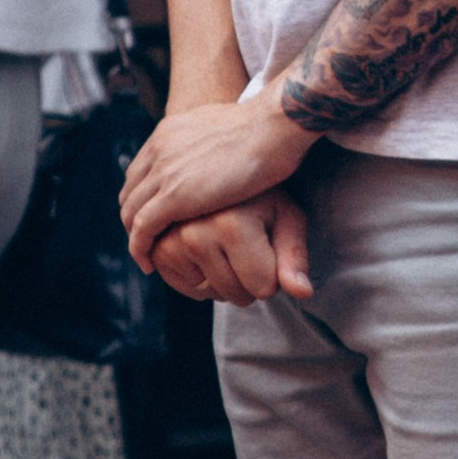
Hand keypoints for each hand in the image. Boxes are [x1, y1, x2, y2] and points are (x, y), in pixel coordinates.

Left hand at [119, 92, 308, 261]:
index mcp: (169, 132)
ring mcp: (164, 173)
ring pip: (130, 213)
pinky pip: (142, 230)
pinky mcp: (174, 197)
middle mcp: (159, 150)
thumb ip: (212, 141)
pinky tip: (150, 264)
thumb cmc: (268, 127)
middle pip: (130, 192)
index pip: (140, 171)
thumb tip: (223, 150)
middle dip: (134, 218)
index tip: (155, 216)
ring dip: (136, 237)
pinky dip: (140, 249)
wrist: (273, 125)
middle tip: (150, 241)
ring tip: (148, 256)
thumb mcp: (226, 127)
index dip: (143, 197)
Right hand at [145, 193, 312, 308]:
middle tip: (250, 246)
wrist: (223, 163)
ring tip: (226, 244)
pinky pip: (185, 287)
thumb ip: (295, 257)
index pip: (263, 288)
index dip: (274, 275)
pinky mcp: (154, 244)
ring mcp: (169, 239)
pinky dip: (198, 280)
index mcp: (230, 225)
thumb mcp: (287, 218)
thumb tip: (303, 294)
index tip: (270, 246)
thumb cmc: (263, 195)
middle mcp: (194, 232)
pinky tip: (206, 253)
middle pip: (235, 295)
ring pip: (208, 294)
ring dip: (221, 282)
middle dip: (249, 283)